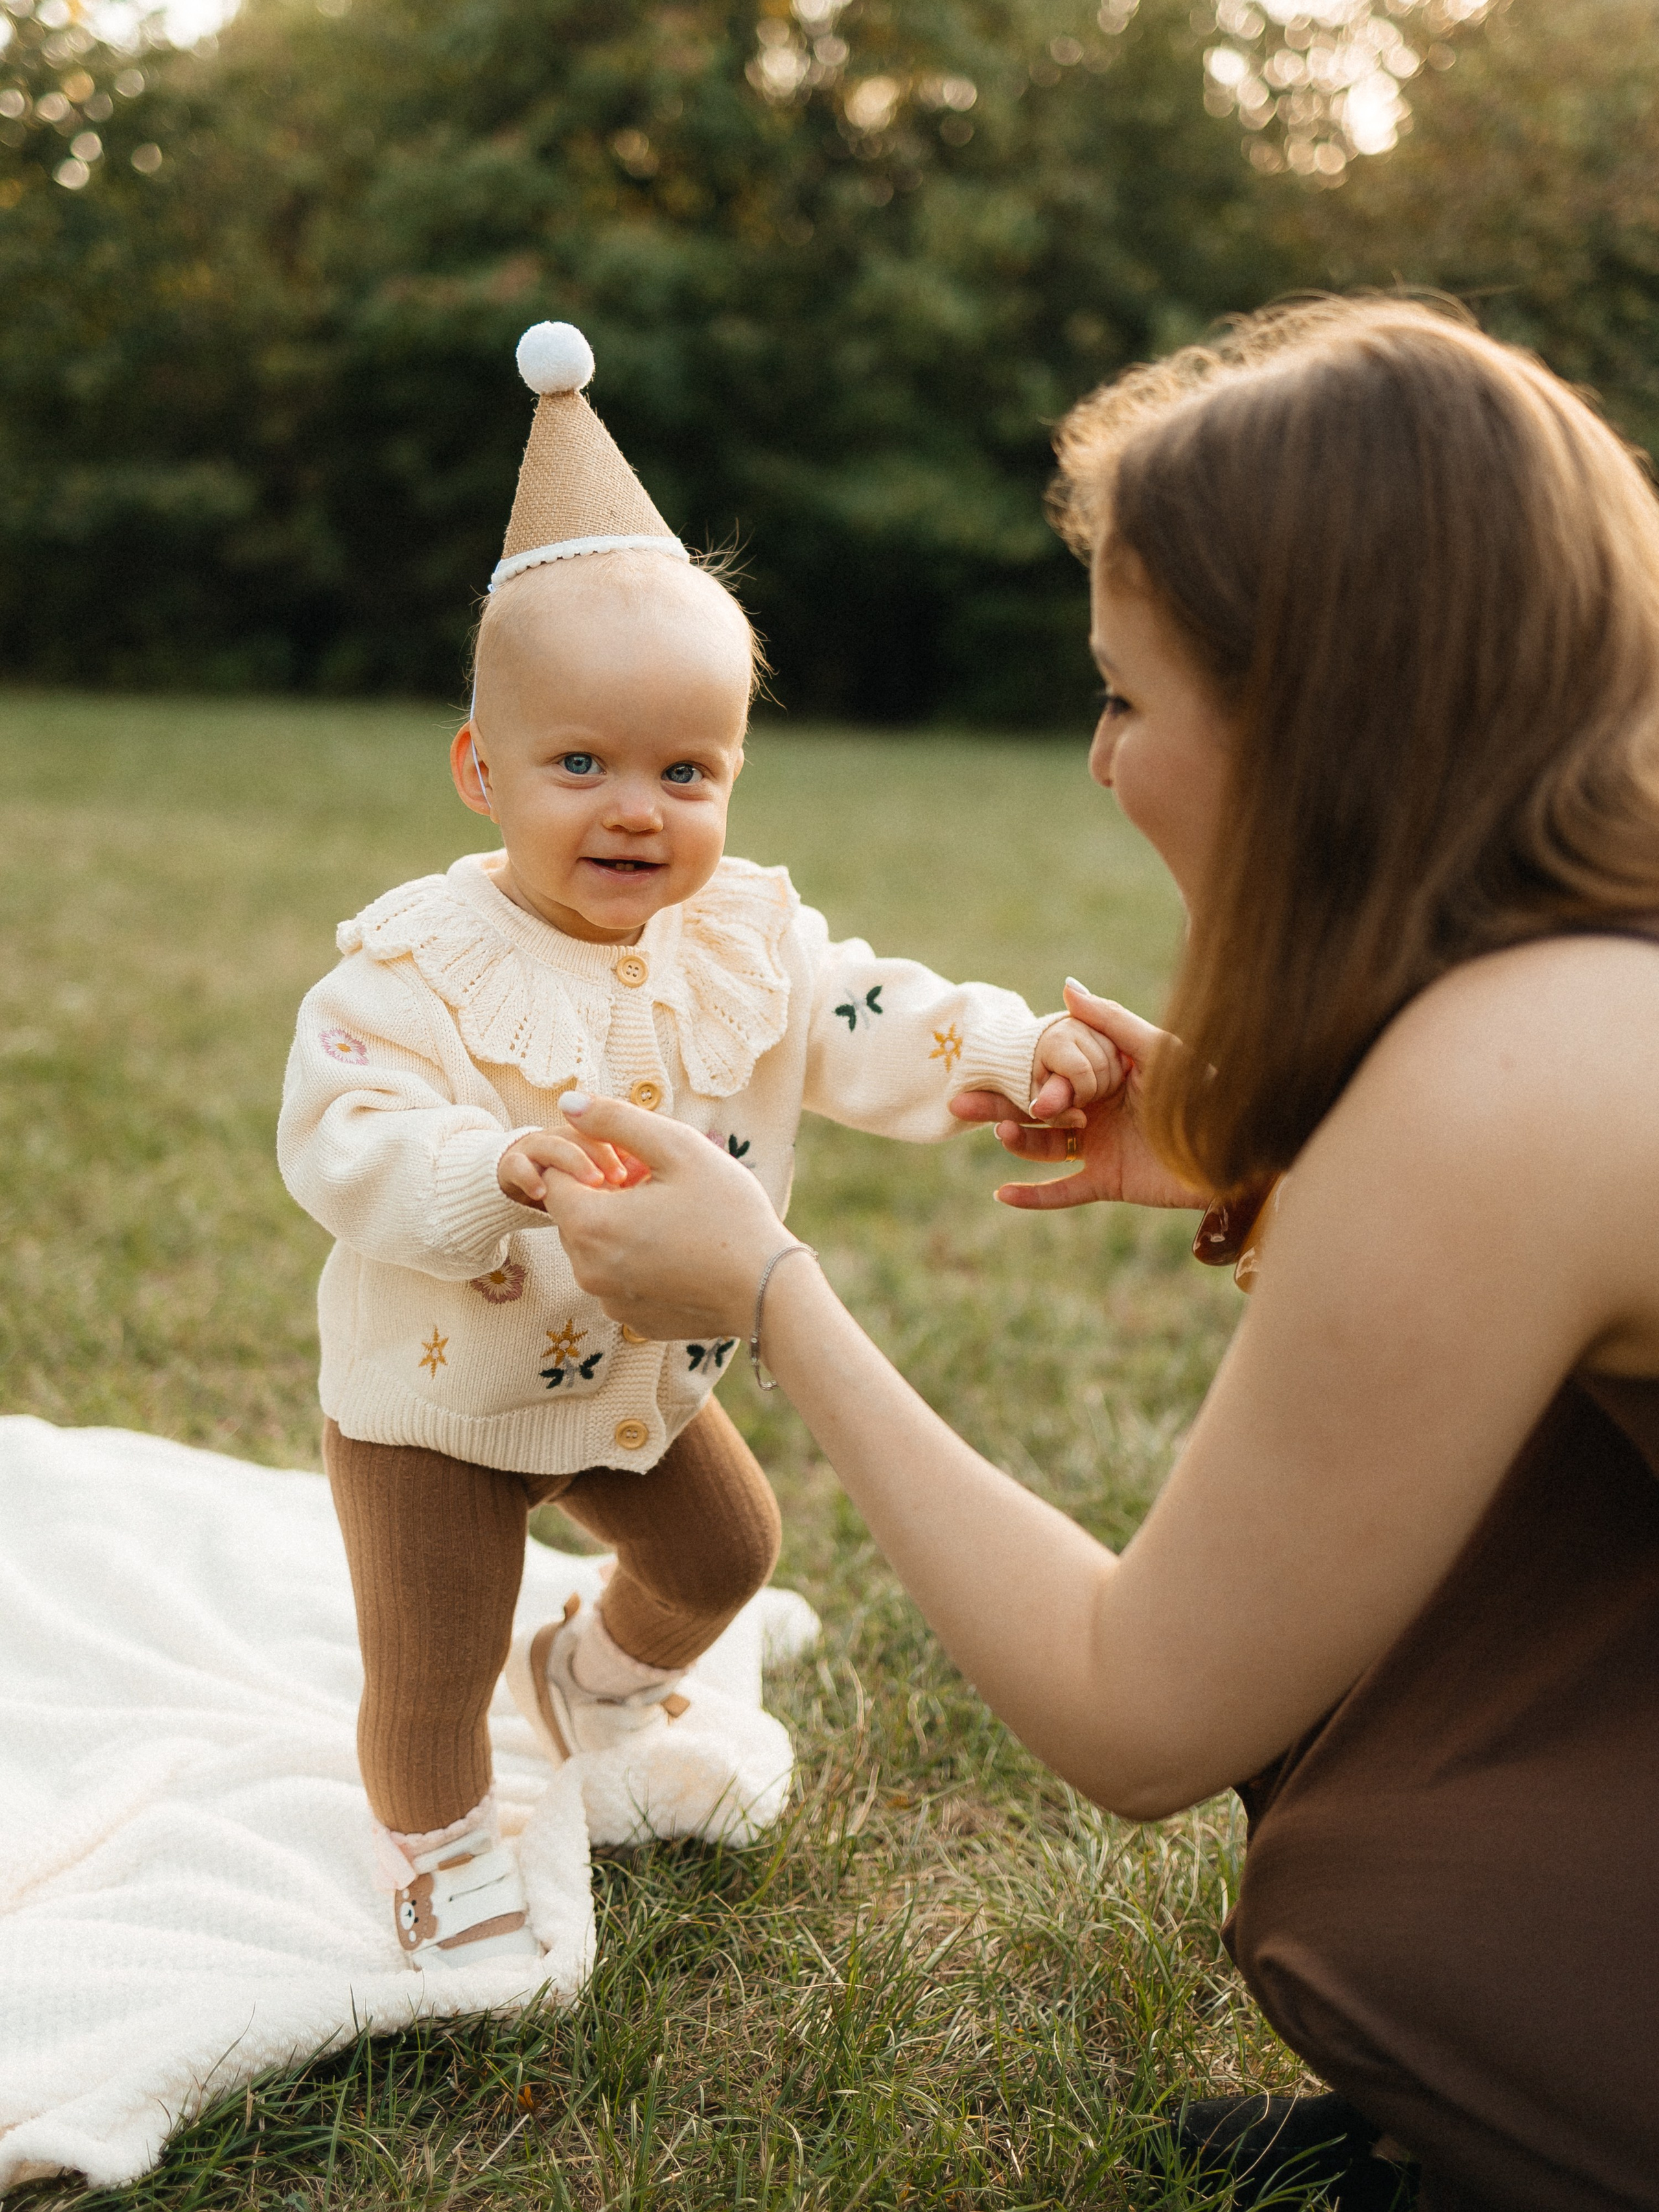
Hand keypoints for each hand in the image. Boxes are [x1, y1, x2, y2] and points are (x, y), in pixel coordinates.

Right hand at [497, 1123, 631, 1206]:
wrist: (521, 1185)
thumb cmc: (569, 1185)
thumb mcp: (598, 1184)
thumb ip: (619, 1179)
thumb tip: (648, 1183)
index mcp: (586, 1138)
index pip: (607, 1132)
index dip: (623, 1148)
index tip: (640, 1171)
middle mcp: (562, 1138)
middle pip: (584, 1134)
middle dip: (603, 1153)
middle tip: (621, 1178)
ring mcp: (535, 1149)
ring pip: (553, 1144)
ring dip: (573, 1161)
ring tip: (593, 1183)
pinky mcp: (510, 1166)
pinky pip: (516, 1165)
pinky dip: (528, 1176)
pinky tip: (541, 1192)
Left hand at [540, 1093, 793, 1339]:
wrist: (768, 1292)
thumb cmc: (729, 1214)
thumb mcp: (677, 1148)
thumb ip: (616, 1119)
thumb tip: (568, 1102)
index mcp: (590, 1225)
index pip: (554, 1178)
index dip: (589, 1160)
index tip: (634, 1162)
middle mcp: (587, 1270)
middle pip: (573, 1214)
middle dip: (605, 1193)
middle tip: (659, 1184)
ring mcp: (609, 1300)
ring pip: (595, 1247)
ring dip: (620, 1225)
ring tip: (673, 1216)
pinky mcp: (632, 1319)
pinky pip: (618, 1278)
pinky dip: (637, 1260)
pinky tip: (681, 1251)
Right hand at [950, 983, 1207, 1211]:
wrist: (1238, 1147)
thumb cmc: (1206, 1087)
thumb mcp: (1157, 1048)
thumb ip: (1110, 1020)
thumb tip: (1065, 987)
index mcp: (1100, 1077)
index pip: (1050, 1073)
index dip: (1023, 1071)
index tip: (990, 1063)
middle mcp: (1093, 1110)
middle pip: (1034, 1109)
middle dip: (997, 1105)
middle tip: (960, 1099)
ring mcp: (1097, 1147)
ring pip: (1042, 1146)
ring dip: (1018, 1142)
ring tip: (1002, 1133)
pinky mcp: (1106, 1181)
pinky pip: (1062, 1191)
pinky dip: (1034, 1196)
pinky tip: (1002, 1193)